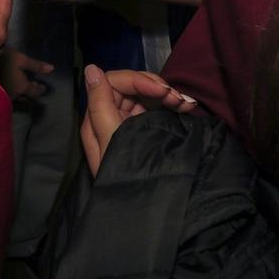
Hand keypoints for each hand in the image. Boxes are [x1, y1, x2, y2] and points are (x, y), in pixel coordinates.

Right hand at [0, 50, 53, 102]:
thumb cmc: (4, 60)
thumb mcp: (21, 59)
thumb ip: (36, 66)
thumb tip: (52, 69)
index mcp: (23, 88)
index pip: (35, 93)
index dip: (40, 90)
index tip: (43, 87)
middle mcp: (15, 95)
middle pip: (27, 99)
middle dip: (32, 94)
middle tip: (35, 87)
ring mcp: (5, 96)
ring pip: (18, 99)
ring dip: (23, 95)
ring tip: (24, 89)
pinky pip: (9, 98)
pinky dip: (15, 95)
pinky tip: (13, 89)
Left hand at [81, 65, 196, 176]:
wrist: (148, 208)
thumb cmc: (126, 174)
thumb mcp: (111, 140)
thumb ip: (100, 104)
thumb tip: (91, 69)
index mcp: (96, 118)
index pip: (113, 82)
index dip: (138, 80)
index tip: (162, 92)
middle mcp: (110, 117)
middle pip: (131, 85)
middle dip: (155, 87)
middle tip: (177, 99)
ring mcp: (129, 123)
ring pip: (145, 93)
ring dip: (166, 94)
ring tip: (186, 104)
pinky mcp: (145, 130)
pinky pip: (156, 106)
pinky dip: (171, 103)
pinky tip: (187, 107)